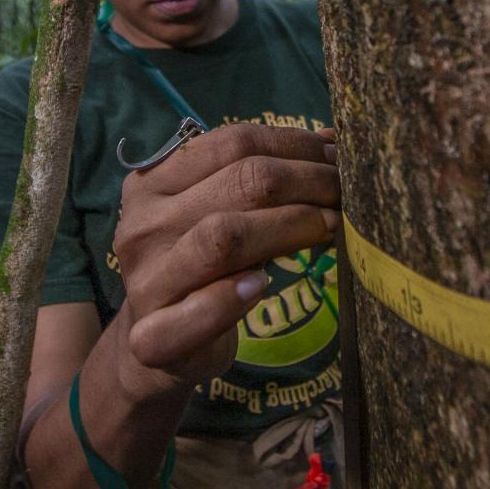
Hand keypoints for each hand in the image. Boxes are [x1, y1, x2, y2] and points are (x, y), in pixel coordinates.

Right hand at [111, 123, 340, 389]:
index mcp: (152, 182)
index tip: (336, 154)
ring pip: (226, 237)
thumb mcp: (210, 213)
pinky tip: (262, 286)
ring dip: (293, 226)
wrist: (150, 347)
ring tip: (332, 228)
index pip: (232, 143)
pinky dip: (234, 297)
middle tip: (346, 191)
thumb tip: (331, 141)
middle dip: (308, 180)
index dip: (294, 143)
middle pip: (240, 182)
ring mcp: (145, 281)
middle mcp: (143, 224)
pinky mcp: (154, 337)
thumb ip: (251, 180)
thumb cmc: (195, 269)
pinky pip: (200, 310)